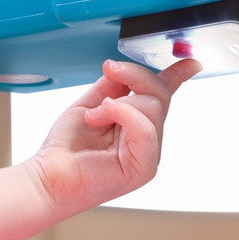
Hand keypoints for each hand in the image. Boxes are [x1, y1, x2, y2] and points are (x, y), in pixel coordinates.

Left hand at [27, 58, 201, 219]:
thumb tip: (126, 68)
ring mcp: (149, 154)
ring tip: (94, 115)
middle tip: (110, 70)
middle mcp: (147, 137)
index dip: (177, 76)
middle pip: (160, 94)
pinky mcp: (144, 168)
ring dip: (118, 102)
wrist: (48, 177)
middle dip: (135, 76)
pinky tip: (103, 115)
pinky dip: (123, 113)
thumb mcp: (90, 103)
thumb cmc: (65, 148)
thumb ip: (113, 85)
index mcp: (137, 122)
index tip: (190, 63)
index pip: (162, 96)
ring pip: (153, 107)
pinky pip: (145, 129)